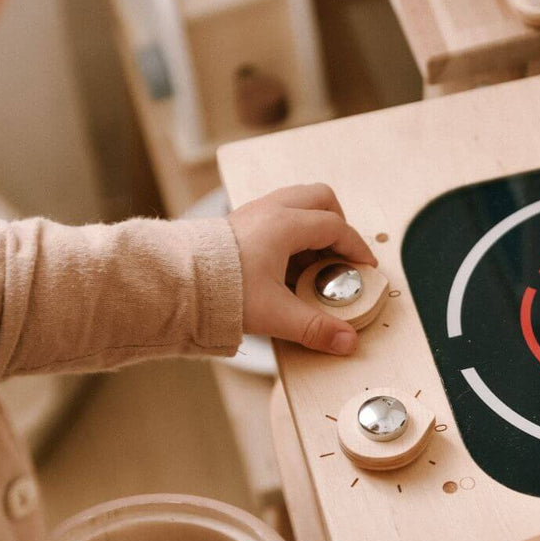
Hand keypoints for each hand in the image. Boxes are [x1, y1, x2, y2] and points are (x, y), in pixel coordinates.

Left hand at [228, 183, 376, 354]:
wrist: (175, 281)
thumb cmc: (219, 290)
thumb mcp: (274, 313)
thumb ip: (315, 328)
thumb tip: (346, 341)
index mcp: (285, 225)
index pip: (335, 227)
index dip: (356, 247)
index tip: (365, 266)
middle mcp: (271, 210)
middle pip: (321, 199)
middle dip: (338, 223)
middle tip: (341, 254)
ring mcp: (254, 211)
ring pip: (298, 201)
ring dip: (314, 225)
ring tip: (314, 261)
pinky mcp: (241, 221)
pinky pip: (278, 212)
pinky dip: (293, 230)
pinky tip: (287, 262)